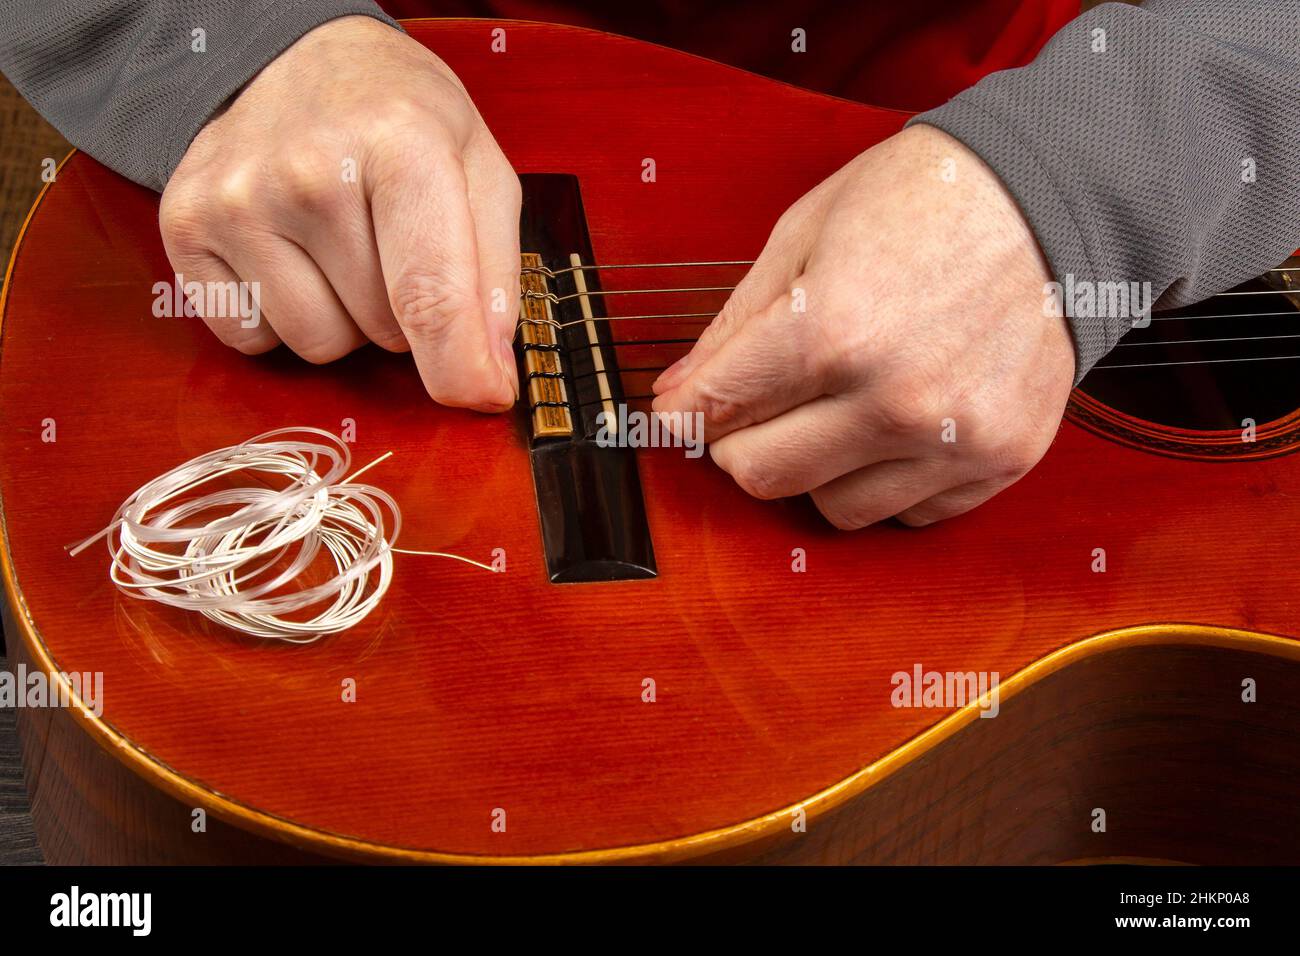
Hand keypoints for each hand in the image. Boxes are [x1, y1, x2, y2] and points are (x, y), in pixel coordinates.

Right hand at [159, 16, 519, 409]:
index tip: (481, 397)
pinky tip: (288, 255)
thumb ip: (494, 275)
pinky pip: (251, 338)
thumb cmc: (400, 120)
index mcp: (399, 143)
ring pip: (318, 345)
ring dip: (342, 318)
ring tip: (340, 246)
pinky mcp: (184, 227)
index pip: (429, 293)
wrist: (301, 61)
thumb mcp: (478, 170)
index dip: (460, 365)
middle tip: (390, 243)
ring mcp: (235, 199)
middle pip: (382, 331)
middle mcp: (307, 170)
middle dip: (401, 313)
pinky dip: (278, 317)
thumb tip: (488, 378)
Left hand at [652, 124, 1075, 528]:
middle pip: (761, 476)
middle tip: (759, 407)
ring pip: (834, 509)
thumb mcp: (805, 232)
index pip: (715, 411)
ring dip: (818, 469)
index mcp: (832, 329)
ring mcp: (952, 438)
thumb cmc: (925, 199)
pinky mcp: (1000, 460)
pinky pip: (908, 513)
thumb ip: (734, 324)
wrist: (1056, 196)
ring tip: (841, 408)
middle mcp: (892, 399)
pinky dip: (888, 479)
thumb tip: (677, 395)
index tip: (680, 412)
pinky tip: (899, 423)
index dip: (682, 413)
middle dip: (741, 443)